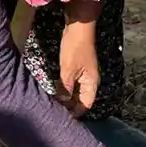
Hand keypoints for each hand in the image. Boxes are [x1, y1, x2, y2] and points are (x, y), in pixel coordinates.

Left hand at [59, 0, 99, 115]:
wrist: (79, 26)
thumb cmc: (75, 48)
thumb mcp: (68, 70)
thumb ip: (65, 88)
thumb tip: (61, 103)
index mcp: (91, 83)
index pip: (85, 105)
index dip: (75, 113)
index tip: (61, 119)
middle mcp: (90, 81)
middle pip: (81, 100)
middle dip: (69, 107)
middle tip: (55, 113)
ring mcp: (84, 73)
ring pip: (76, 92)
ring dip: (66, 98)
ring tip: (53, 105)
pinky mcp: (78, 67)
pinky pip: (72, 84)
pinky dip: (65, 89)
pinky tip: (55, 91)